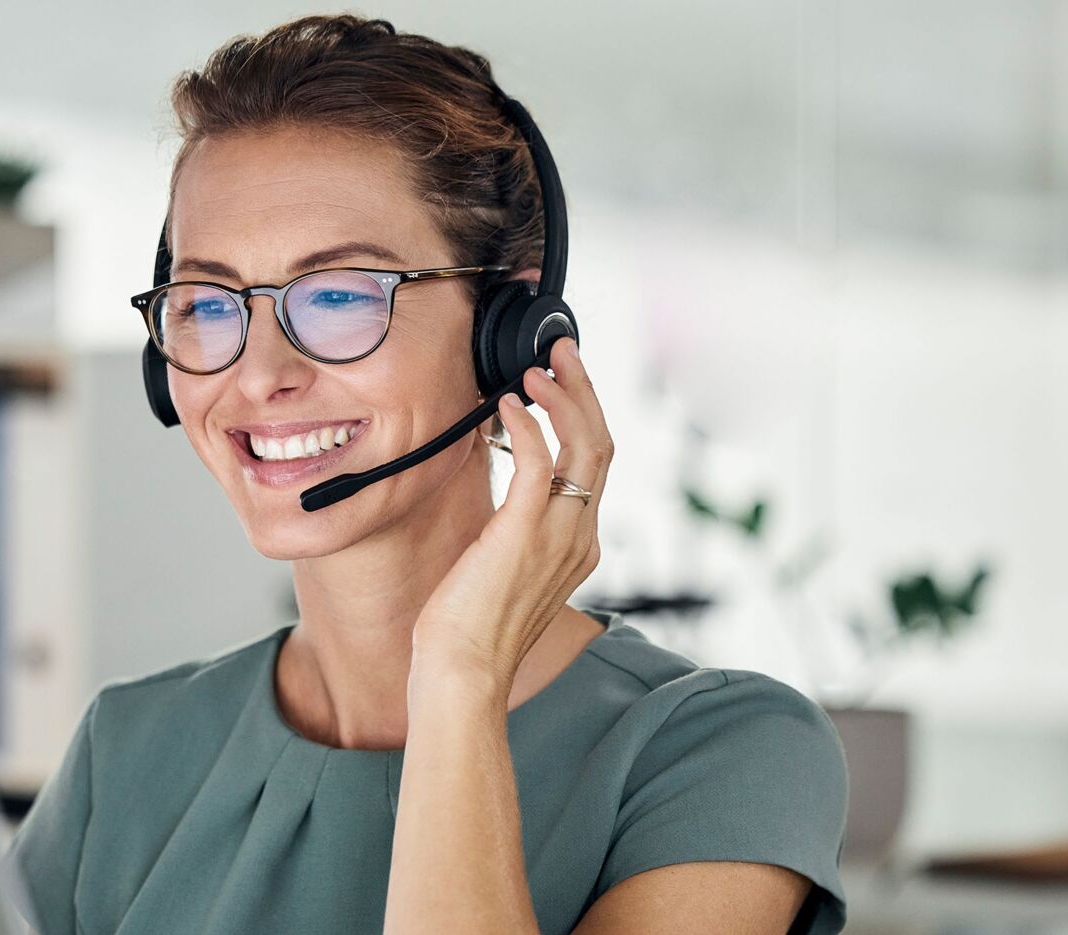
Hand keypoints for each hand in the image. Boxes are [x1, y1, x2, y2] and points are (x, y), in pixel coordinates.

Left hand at [410, 336, 615, 682]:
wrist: (465, 674)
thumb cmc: (470, 632)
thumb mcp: (501, 571)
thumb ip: (512, 533)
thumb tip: (498, 501)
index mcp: (579, 546)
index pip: (596, 466)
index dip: (583, 417)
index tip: (561, 383)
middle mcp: (581, 536)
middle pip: (602, 445)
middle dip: (585, 391)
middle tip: (562, 353)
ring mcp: (559, 535)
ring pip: (585, 446)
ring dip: (564, 398)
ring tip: (539, 368)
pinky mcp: (524, 533)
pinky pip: (539, 464)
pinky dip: (527, 427)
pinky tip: (508, 405)